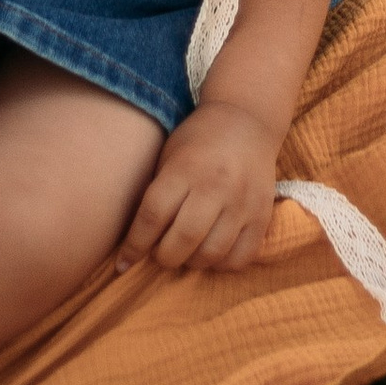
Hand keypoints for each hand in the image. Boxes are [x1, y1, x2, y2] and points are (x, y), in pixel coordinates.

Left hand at [116, 99, 279, 276]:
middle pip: (182, 240)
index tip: (123, 262)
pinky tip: (211, 251)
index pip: (153, 216)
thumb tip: (136, 240)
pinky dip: (220, 263)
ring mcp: (242, 202)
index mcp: (185, 167)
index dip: (134, 245)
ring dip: (191, 262)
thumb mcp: (168, 155)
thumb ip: (155, 193)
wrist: (247, 120)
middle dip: (163, 257)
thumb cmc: (197, 140)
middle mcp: (216, 185)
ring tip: (185, 251)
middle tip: (160, 252)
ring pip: (211, 254)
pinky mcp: (262, 215)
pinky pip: (240, 258)